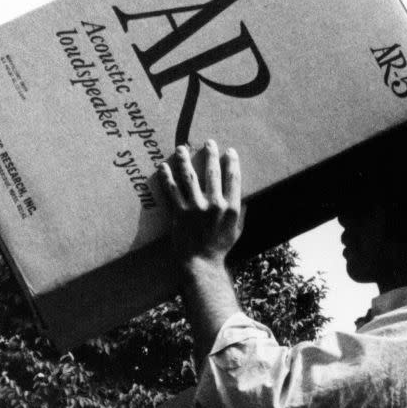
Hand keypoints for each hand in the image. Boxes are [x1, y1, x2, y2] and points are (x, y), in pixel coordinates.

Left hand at [158, 140, 242, 267]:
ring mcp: (196, 208)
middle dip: (210, 154)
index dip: (232, 162)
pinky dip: (167, 177)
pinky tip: (163, 167)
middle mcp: (215, 205)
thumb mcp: (237, 230)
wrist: (201, 264)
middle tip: (208, 142)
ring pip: (190, 177)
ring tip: (181, 149)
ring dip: (185, 160)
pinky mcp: (180, 213)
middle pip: (212, 173)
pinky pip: (172, 191)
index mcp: (232, 208)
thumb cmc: (220, 248)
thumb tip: (243, 197)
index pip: (233, 178)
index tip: (229, 151)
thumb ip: (240, 212)